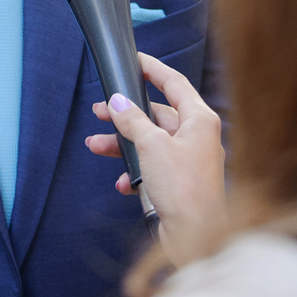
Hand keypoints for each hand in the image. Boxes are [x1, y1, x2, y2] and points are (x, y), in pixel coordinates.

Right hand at [83, 52, 223, 266]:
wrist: (197, 237)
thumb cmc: (184, 189)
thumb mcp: (152, 146)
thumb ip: (133, 121)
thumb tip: (118, 103)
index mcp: (200, 120)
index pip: (175, 83)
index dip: (153, 69)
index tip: (135, 60)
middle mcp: (197, 136)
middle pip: (157, 114)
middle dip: (126, 115)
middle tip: (100, 110)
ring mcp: (189, 160)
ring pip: (151, 142)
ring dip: (123, 144)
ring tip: (96, 145)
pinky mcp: (180, 182)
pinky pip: (153, 167)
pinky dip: (135, 171)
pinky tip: (123, 182)